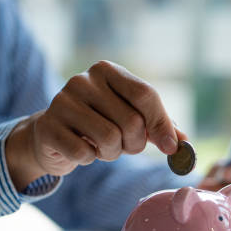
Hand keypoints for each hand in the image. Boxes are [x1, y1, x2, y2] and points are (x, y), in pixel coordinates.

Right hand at [6, 60, 186, 190]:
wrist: (54, 136)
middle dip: (135, 144)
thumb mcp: (133, 118)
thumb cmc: (102, 124)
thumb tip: (183, 143)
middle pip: (131, 121)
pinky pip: (84, 153)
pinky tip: (83, 150)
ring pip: (109, 138)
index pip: (145, 94)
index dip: (161, 124)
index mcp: (107, 71)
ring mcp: (61, 102)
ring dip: (113, 153)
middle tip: (126, 146)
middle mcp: (82, 80)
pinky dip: (89, 159)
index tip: (171, 146)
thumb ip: (160, 126)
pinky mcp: (47, 127)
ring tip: (103, 147)